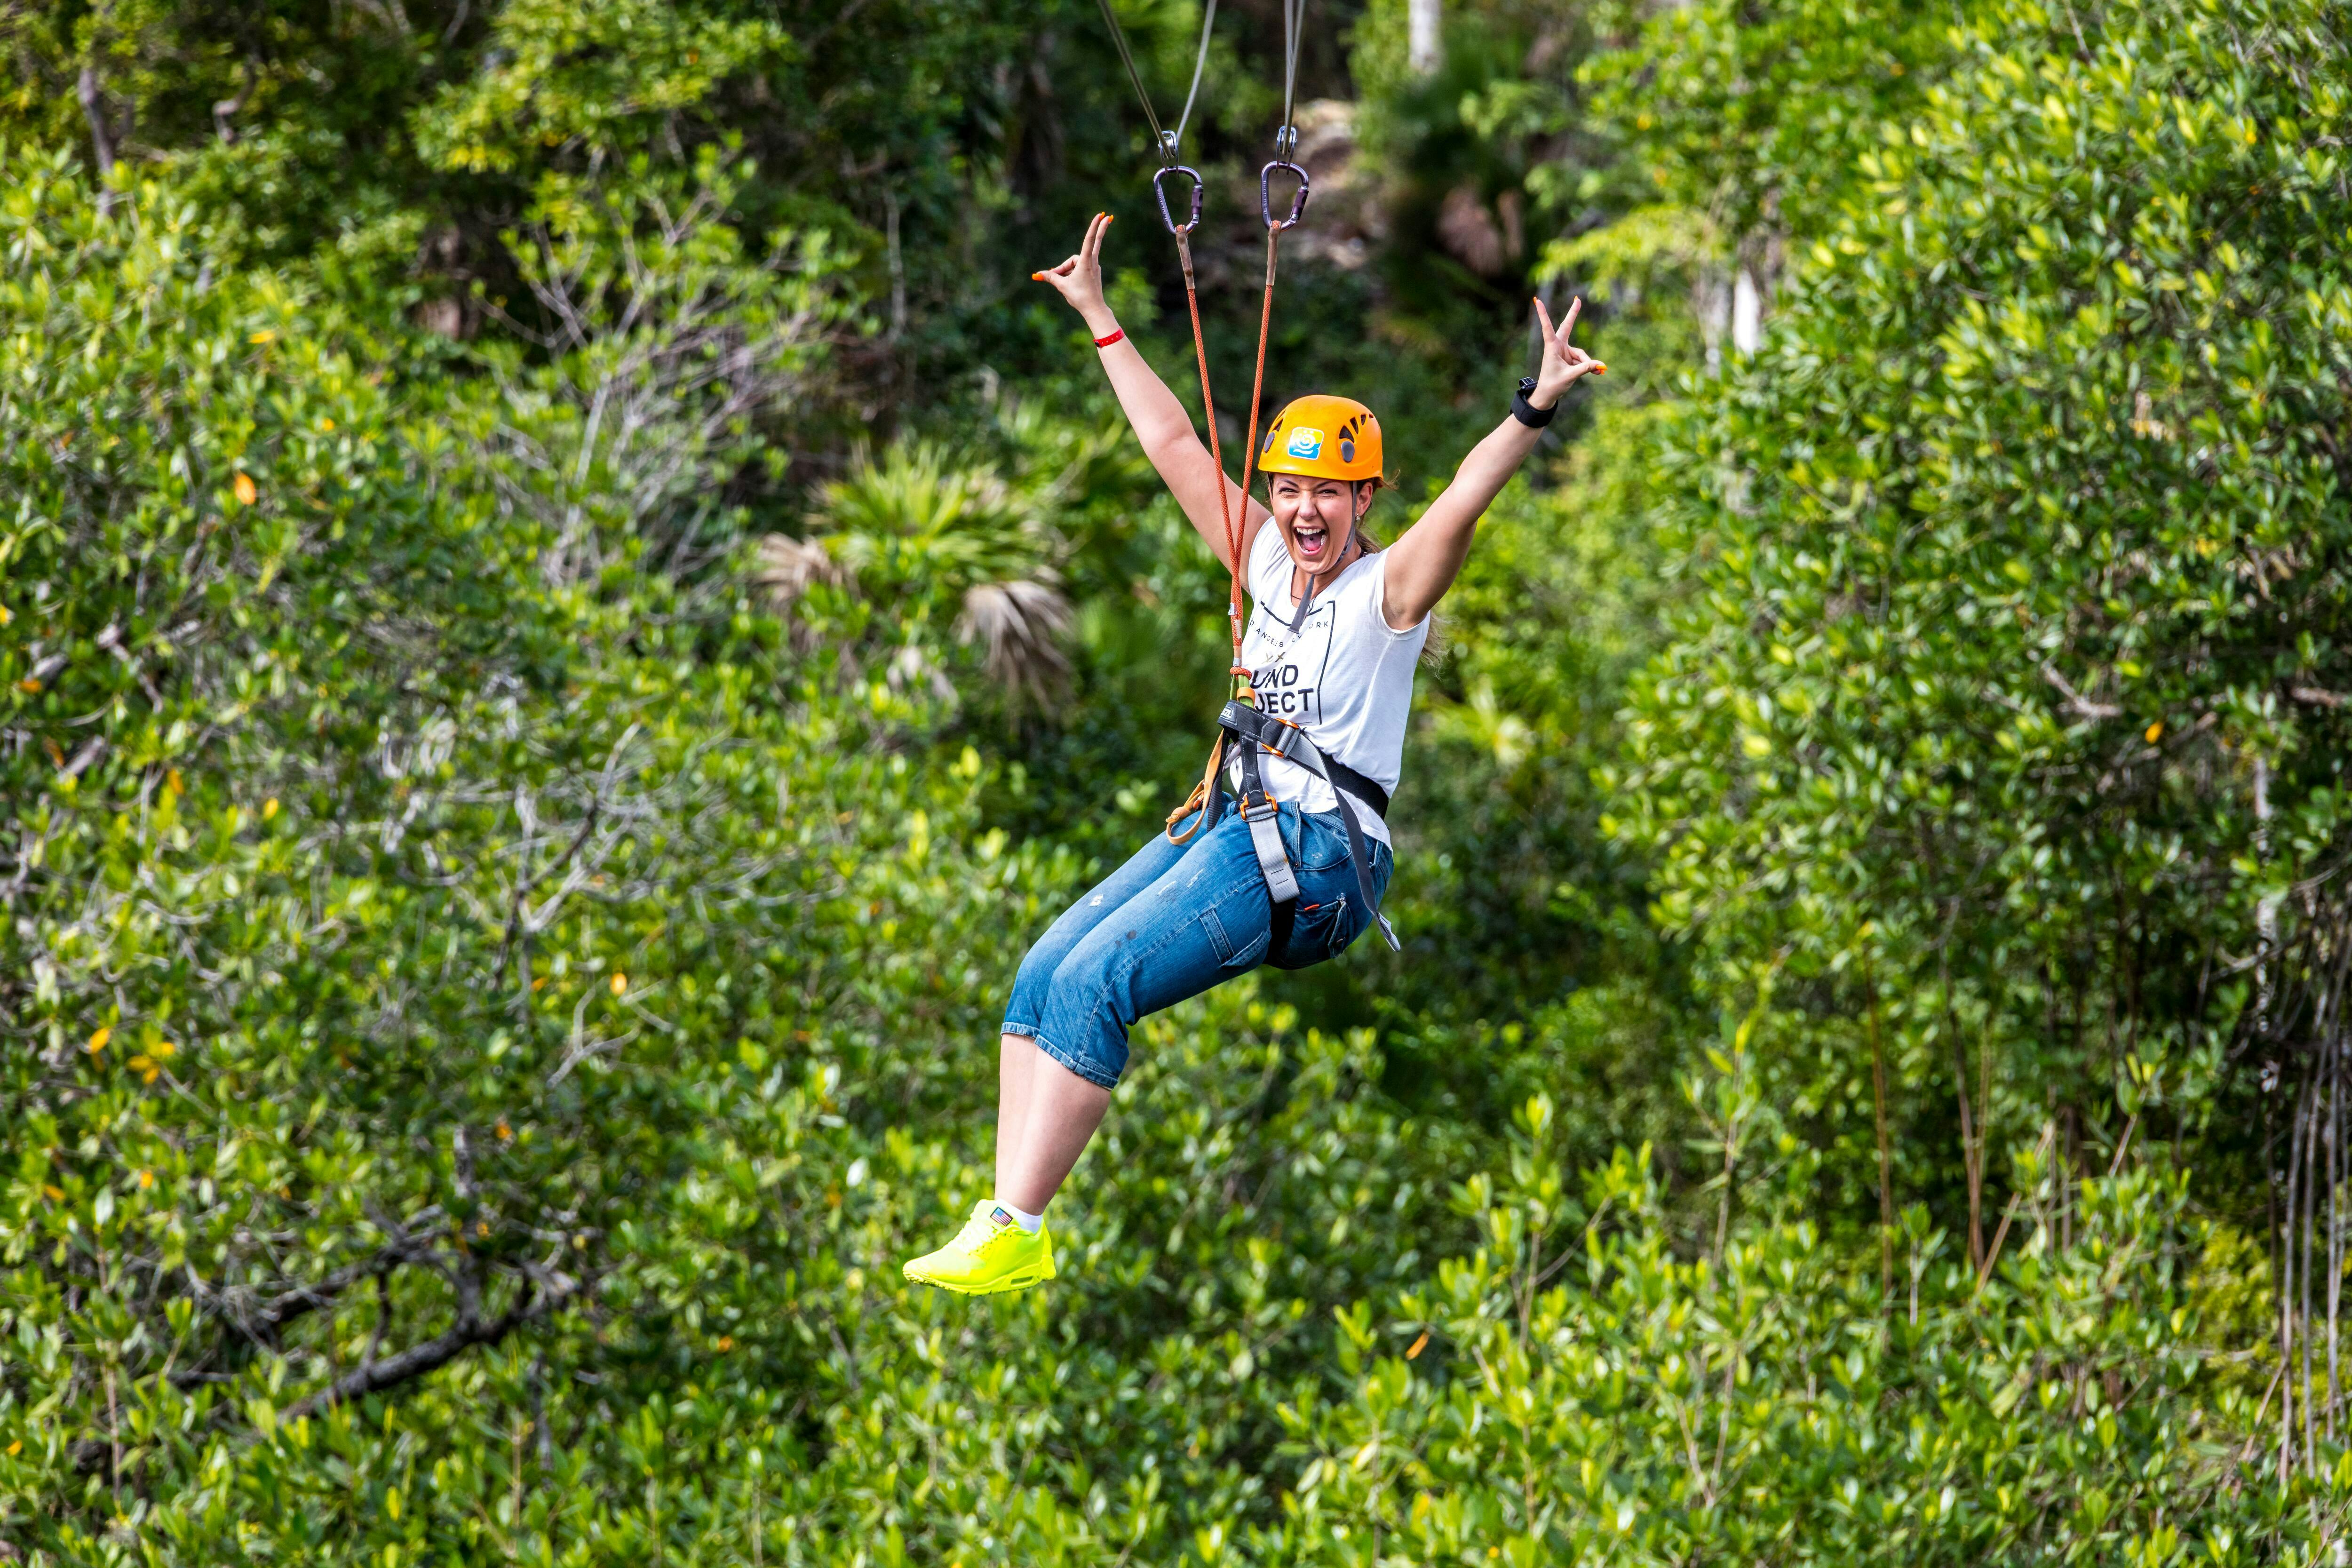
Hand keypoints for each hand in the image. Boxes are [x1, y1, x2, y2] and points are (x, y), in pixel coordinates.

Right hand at [1033, 212, 1117, 334]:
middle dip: (1098, 229)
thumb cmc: (1079, 297)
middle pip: (1090, 243)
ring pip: (1078, 261)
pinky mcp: (1094, 272)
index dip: (1094, 226)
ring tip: (1063, 284)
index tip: (1101, 216)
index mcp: (1086, 262)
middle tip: (1107, 215)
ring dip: (1069, 269)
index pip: (1089, 240)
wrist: (1094, 309)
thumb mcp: (1062, 286)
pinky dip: (1073, 272)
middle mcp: (1092, 261)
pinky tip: (1070, 284)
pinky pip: (1080, 267)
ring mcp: (1094, 266)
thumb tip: (1038, 274)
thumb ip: (1051, 277)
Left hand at [1527, 295, 1605, 408]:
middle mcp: (1558, 346)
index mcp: (1552, 347)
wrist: (1548, 395)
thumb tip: (1600, 365)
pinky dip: (1589, 366)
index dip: (1543, 315)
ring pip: (1581, 353)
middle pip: (1567, 327)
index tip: (1538, 301)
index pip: (1547, 328)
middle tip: (1578, 300)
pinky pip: (1582, 360)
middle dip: (1573, 314)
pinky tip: (1597, 372)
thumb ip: (1585, 368)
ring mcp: (1564, 351)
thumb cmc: (1553, 384)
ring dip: (1588, 363)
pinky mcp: (1570, 358)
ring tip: (1597, 372)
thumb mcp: (1570, 376)